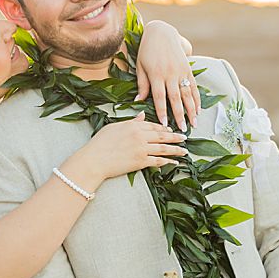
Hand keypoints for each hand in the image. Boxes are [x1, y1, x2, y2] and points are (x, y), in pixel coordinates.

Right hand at [70, 112, 186, 181]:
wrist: (94, 160)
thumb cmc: (99, 143)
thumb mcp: (114, 127)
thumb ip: (130, 121)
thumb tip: (142, 116)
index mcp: (133, 125)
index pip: (153, 125)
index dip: (164, 127)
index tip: (171, 129)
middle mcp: (140, 136)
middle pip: (162, 135)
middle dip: (175, 137)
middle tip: (184, 138)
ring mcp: (141, 149)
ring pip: (164, 148)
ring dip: (176, 149)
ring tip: (184, 151)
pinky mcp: (141, 162)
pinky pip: (158, 161)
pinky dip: (168, 161)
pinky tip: (175, 162)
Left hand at [135, 19, 199, 131]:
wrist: (162, 33)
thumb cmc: (147, 51)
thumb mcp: (140, 66)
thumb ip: (142, 85)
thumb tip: (139, 101)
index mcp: (156, 74)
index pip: (159, 97)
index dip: (162, 111)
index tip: (164, 124)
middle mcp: (170, 74)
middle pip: (175, 98)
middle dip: (179, 115)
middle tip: (182, 129)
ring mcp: (181, 71)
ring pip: (187, 94)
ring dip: (191, 110)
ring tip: (194, 123)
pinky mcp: (188, 69)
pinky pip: (193, 86)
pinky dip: (197, 98)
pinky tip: (198, 109)